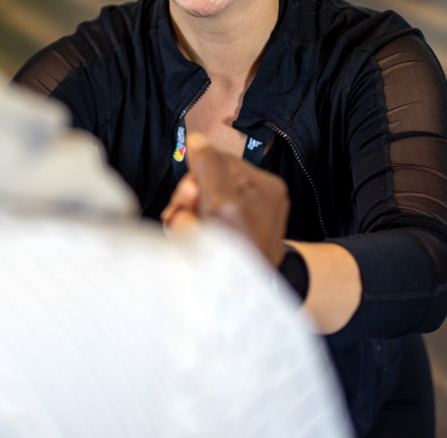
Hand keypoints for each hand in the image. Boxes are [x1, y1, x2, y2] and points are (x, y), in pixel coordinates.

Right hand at [161, 132, 289, 266]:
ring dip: (187, 218)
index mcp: (264, 185)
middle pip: (208, 181)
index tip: (187, 200)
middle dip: (189, 201)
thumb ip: (208, 168)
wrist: (245, 307)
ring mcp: (247, 218)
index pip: (217, 160)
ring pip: (203, 202)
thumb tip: (196, 139)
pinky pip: (205, 219)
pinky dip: (192, 229)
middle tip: (182, 220)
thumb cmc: (240, 255)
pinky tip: (190, 242)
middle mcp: (259, 198)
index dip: (195, 178)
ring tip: (186, 236)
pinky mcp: (234, 235)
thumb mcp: (222, 205)